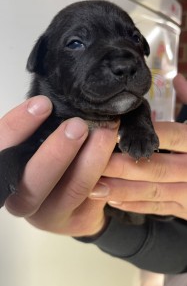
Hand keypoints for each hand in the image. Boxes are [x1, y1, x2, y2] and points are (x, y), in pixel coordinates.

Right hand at [4, 97, 118, 235]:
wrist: (64, 207)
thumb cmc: (46, 167)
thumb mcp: (35, 148)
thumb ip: (40, 133)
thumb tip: (59, 100)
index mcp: (5, 174)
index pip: (2, 149)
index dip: (19, 127)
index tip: (42, 103)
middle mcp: (19, 199)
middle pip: (32, 181)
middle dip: (57, 152)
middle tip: (78, 126)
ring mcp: (46, 215)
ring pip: (71, 189)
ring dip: (91, 159)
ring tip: (105, 131)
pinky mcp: (72, 221)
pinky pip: (93, 195)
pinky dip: (104, 169)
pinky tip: (113, 149)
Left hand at [90, 74, 186, 220]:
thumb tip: (177, 78)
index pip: (175, 136)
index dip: (148, 134)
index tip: (119, 131)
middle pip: (157, 167)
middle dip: (124, 167)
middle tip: (96, 164)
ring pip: (154, 191)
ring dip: (123, 190)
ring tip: (94, 186)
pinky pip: (159, 208)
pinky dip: (136, 206)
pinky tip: (113, 201)